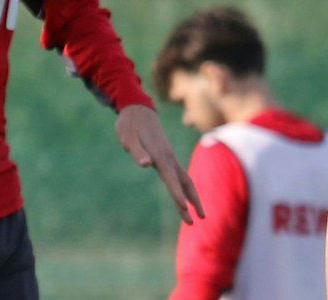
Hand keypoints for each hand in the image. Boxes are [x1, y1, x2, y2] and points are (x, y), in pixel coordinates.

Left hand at [117, 103, 202, 222]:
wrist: (138, 108)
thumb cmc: (130, 124)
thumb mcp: (128, 137)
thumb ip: (137, 151)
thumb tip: (145, 165)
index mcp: (159, 155)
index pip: (171, 178)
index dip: (177, 194)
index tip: (184, 209)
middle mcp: (168, 157)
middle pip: (185, 181)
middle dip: (193, 200)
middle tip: (200, 219)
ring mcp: (169, 156)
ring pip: (184, 179)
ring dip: (192, 196)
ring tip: (196, 214)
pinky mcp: (166, 156)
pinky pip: (179, 175)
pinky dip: (186, 188)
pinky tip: (186, 197)